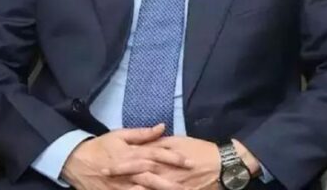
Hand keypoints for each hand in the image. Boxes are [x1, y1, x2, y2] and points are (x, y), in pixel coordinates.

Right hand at [61, 124, 192, 189]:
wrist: (76, 161)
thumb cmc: (101, 146)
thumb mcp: (120, 135)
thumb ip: (142, 133)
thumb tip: (162, 126)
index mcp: (132, 153)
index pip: (157, 154)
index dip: (174, 158)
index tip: (189, 162)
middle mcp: (129, 169)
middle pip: (154, 176)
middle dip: (171, 181)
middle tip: (188, 184)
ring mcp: (122, 184)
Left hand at [105, 137, 261, 189]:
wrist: (222, 166)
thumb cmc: (200, 150)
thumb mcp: (179, 141)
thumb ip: (161, 141)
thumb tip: (147, 141)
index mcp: (163, 157)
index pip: (137, 160)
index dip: (120, 164)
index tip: (105, 166)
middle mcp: (164, 172)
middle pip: (138, 176)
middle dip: (121, 178)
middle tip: (104, 178)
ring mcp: (171, 186)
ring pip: (147, 189)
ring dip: (132, 189)